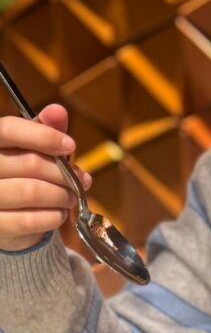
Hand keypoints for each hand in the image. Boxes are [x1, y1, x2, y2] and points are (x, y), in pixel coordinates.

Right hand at [0, 104, 91, 251]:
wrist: (4, 214)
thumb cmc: (18, 173)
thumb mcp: (30, 147)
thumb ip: (43, 129)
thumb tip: (58, 111)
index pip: (8, 130)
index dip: (43, 136)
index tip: (70, 146)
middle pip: (29, 163)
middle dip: (63, 173)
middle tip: (81, 180)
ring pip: (31, 192)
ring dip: (61, 196)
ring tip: (71, 197)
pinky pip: (28, 221)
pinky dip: (52, 217)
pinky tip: (59, 214)